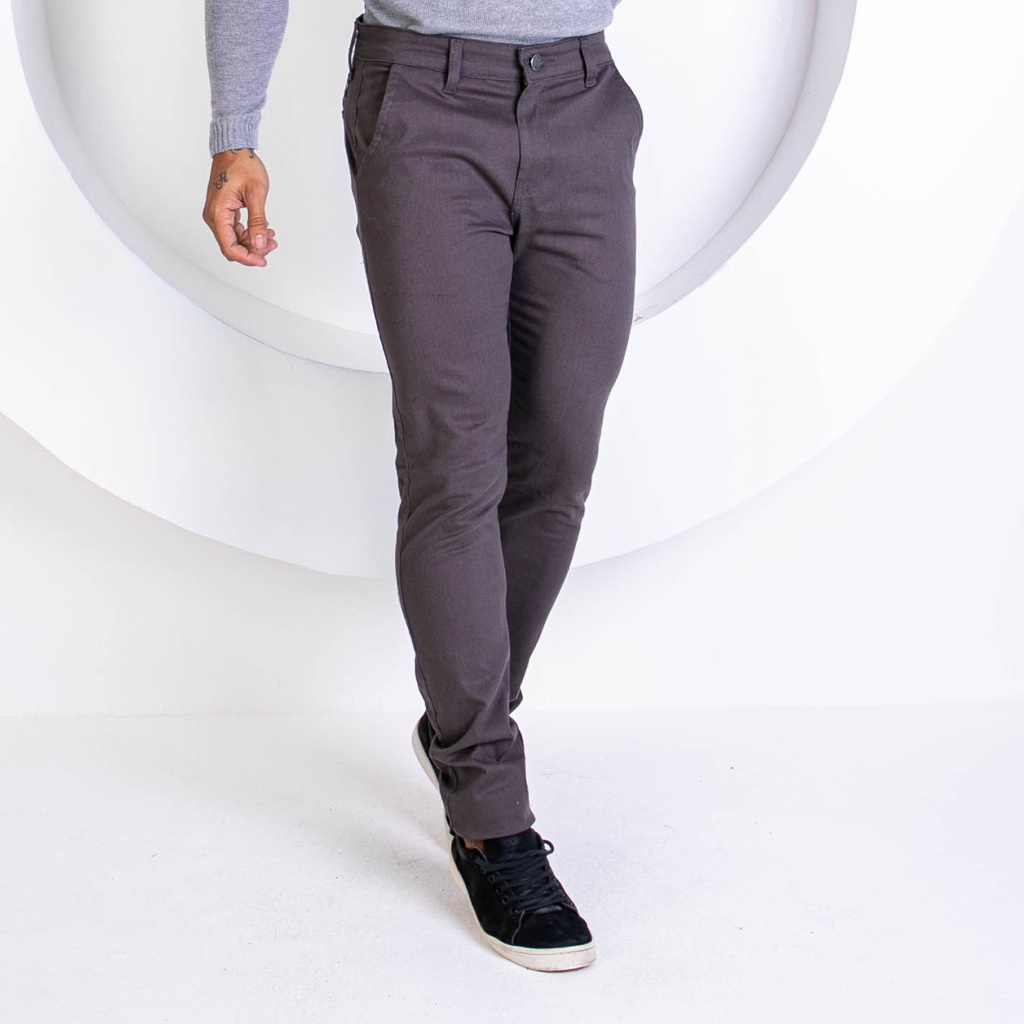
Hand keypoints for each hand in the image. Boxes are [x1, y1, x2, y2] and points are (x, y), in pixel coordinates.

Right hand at [202, 147, 277, 266]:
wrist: (234, 148)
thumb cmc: (242, 164)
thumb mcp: (256, 194)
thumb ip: (257, 221)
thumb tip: (259, 244)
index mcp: (218, 213)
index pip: (229, 247)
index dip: (247, 258)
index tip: (263, 260)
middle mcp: (214, 216)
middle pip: (232, 246)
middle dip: (253, 250)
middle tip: (271, 244)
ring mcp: (218, 214)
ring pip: (235, 239)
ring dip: (253, 241)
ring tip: (270, 235)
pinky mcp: (224, 211)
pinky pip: (235, 230)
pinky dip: (249, 232)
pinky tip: (263, 229)